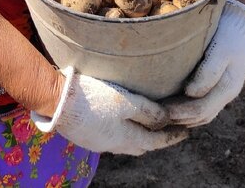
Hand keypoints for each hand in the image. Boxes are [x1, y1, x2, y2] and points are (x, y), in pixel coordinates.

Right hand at [31, 68, 187, 154]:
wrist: (57, 102)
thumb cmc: (93, 99)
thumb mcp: (126, 101)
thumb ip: (148, 112)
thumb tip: (167, 120)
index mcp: (128, 139)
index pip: (157, 141)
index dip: (173, 136)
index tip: (186, 132)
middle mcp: (115, 145)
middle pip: (142, 146)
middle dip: (156, 138)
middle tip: (168, 129)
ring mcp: (99, 142)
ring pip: (126, 143)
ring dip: (138, 135)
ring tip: (145, 125)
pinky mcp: (87, 135)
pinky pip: (112, 137)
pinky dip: (122, 132)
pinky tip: (119, 122)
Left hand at [165, 0, 244, 126]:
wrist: (243, 24)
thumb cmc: (230, 34)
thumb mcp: (221, 50)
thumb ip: (209, 72)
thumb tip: (190, 93)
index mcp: (228, 87)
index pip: (202, 109)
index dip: (181, 113)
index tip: (160, 109)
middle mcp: (227, 94)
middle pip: (201, 116)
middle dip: (178, 117)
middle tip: (156, 115)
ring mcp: (224, 91)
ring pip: (204, 115)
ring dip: (184, 118)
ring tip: (163, 114)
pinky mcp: (220, 85)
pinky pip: (206, 107)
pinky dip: (191, 113)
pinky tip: (176, 109)